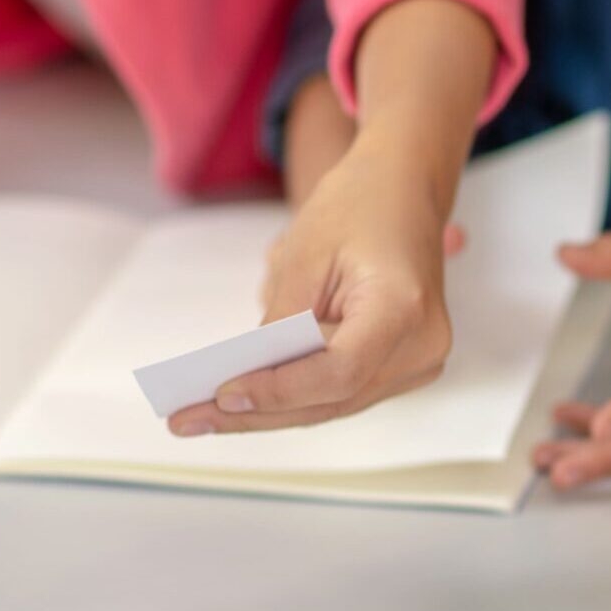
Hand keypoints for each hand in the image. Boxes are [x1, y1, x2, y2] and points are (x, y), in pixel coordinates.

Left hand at [166, 147, 456, 436]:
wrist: (404, 191)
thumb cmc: (358, 207)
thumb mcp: (306, 253)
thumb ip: (280, 320)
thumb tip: (242, 380)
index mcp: (403, 309)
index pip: (338, 372)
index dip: (278, 390)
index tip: (222, 394)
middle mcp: (421, 347)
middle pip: (332, 400)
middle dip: (258, 413)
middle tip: (188, 420)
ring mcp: (418, 362)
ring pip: (333, 404)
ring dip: (269, 412)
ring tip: (202, 417)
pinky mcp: (403, 367)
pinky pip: (341, 392)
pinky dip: (293, 395)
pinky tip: (242, 401)